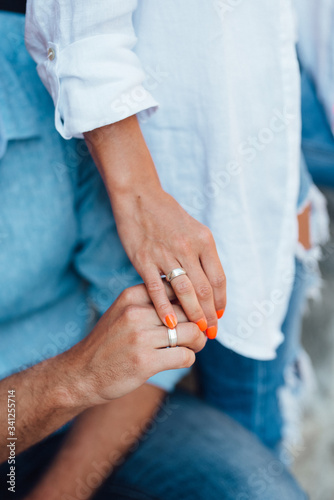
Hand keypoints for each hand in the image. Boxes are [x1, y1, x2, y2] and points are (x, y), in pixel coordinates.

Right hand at [74, 284, 205, 405]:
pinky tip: (181, 359)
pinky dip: (189, 358)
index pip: (176, 287)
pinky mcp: (146, 361)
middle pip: (187, 309)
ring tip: (194, 346)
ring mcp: (140, 337)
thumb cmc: (108, 343)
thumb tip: (188, 298)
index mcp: (132, 296)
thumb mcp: (122, 312)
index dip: (190, 300)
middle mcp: (136, 312)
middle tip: (199, 332)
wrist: (81, 373)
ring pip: (192, 332)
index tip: (194, 311)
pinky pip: (185, 356)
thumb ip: (149, 302)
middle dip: (199, 322)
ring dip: (198, 341)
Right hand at [114, 188, 225, 338]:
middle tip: (211, 331)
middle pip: (205, 289)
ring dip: (194, 314)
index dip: (221, 300)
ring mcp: (166, 254)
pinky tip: (171, 323)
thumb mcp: (193, 229)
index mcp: (204, 240)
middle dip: (211, 314)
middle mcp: (188, 247)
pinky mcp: (144, 260)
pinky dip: (165, 308)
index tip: (220, 315)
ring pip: (185, 291)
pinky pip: (157, 289)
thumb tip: (210, 283)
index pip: (218, 278)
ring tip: (197, 331)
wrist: (138, 197)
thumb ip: (202, 254)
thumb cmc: (167, 214)